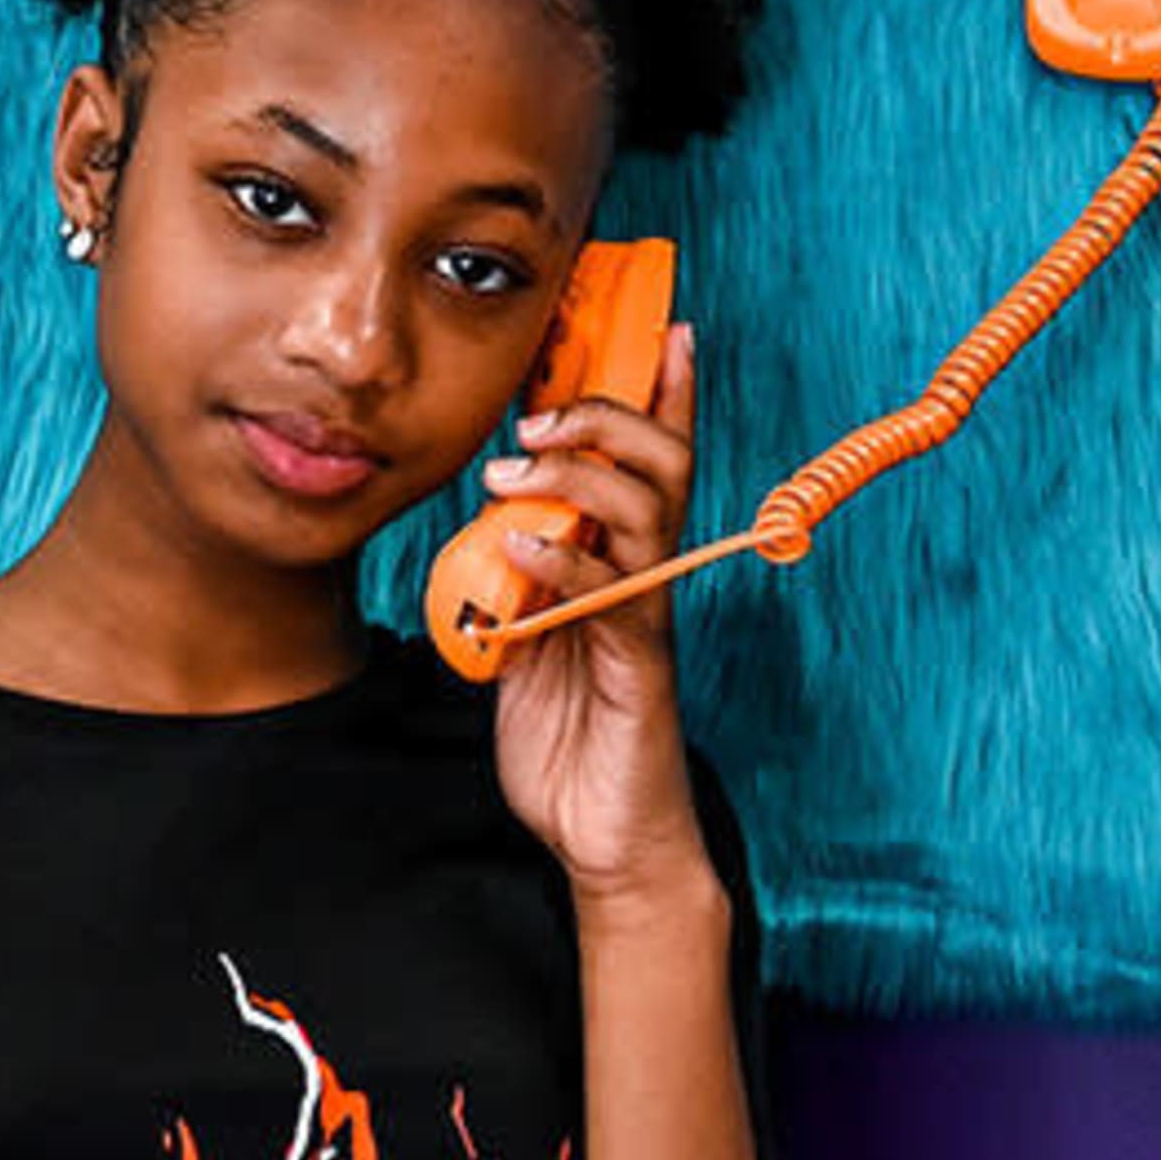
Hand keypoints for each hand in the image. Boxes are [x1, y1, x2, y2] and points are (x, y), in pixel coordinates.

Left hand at [482, 321, 719, 905]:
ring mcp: (644, 615)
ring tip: (512, 470)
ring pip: (644, 508)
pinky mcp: (634, 663)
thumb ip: (521, 574)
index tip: (668, 326)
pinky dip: (559, 560)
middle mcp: (647, 574)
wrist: (603, 833)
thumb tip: (491, 521)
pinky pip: (608, 593)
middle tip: (537, 415)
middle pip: (662, 462)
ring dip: (576, 474)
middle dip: (606, 416)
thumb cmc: (568, 731)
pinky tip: (515, 550)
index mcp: (625, 558)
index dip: (669, 391)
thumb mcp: (531, 634)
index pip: (659, 457)